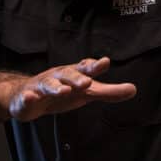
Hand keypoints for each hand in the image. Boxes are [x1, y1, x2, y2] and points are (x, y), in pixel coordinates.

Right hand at [3, 57, 136, 121]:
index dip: (94, 66)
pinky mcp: (27, 98)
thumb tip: (133, 89)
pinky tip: (31, 98)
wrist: (28, 97)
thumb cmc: (63, 91)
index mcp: (73, 74)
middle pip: (68, 75)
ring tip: (64, 91)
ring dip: (56, 87)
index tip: (104, 63)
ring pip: (49, 85)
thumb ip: (109, 92)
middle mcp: (58, 77)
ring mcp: (42, 87)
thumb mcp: (87, 93)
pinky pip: (27, 97)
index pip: (85, 68)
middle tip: (87, 83)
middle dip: (77, 78)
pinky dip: (29, 97)